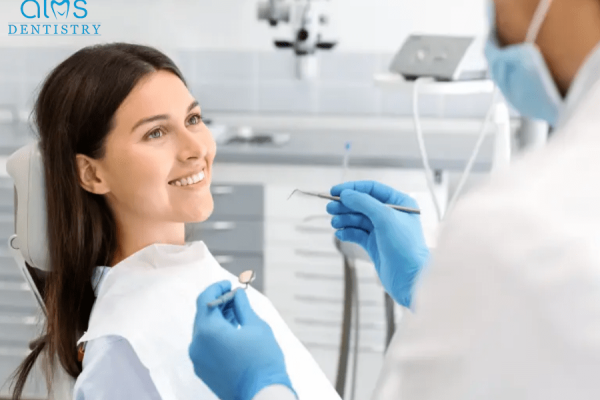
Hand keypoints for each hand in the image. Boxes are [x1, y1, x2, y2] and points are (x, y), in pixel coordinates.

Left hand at [189, 281, 293, 399]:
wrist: (262, 395)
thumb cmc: (262, 362)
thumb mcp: (256, 326)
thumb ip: (242, 306)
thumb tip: (237, 294)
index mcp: (208, 331)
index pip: (204, 299)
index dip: (216, 288)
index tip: (228, 284)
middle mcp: (197, 345)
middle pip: (203, 315)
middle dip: (218, 303)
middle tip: (236, 298)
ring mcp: (198, 359)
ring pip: (204, 331)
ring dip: (218, 319)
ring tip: (237, 314)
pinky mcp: (203, 370)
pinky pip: (205, 345)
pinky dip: (216, 335)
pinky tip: (233, 332)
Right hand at [327, 181, 429, 307]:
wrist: (409, 278)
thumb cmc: (405, 246)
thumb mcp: (385, 218)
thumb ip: (364, 203)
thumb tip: (345, 194)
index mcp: (400, 203)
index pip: (372, 189)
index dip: (353, 188)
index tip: (334, 191)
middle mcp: (391, 215)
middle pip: (362, 204)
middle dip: (346, 205)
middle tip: (330, 208)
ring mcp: (382, 230)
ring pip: (358, 219)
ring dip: (345, 219)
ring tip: (334, 223)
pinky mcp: (375, 244)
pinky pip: (357, 234)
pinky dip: (348, 232)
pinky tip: (340, 234)